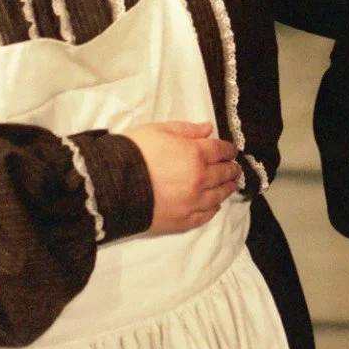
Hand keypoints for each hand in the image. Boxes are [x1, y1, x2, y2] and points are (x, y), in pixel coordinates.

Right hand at [123, 121, 239, 233]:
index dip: (228, 149)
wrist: (113, 184)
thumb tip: (208, 129)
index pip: (220, 151)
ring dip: (227, 188)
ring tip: (230, 185)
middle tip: (235, 168)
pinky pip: (204, 216)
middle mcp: (200, 179)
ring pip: (218, 196)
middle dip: (231, 169)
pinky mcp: (182, 220)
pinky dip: (213, 210)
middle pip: (223, 173)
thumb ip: (186, 129)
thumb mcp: (159, 130)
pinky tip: (215, 206)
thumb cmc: (135, 152)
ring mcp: (193, 202)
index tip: (232, 150)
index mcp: (196, 154)